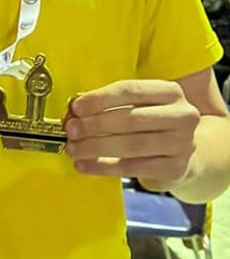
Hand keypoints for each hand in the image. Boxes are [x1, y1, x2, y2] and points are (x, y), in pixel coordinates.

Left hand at [63, 79, 199, 187]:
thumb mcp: (139, 106)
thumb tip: (74, 110)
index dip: (100, 98)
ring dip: (96, 147)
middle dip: (96, 124)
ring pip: (132, 145)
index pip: (131, 90)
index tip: (76, 107)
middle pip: (132, 118)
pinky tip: (84, 165)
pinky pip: (133, 168)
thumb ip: (109, 105)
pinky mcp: (175, 168)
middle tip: (71, 130)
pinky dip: (103, 167)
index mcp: (171, 92)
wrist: (186, 154)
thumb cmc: (153, 124)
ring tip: (73, 149)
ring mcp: (182, 144)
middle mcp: (182, 115)